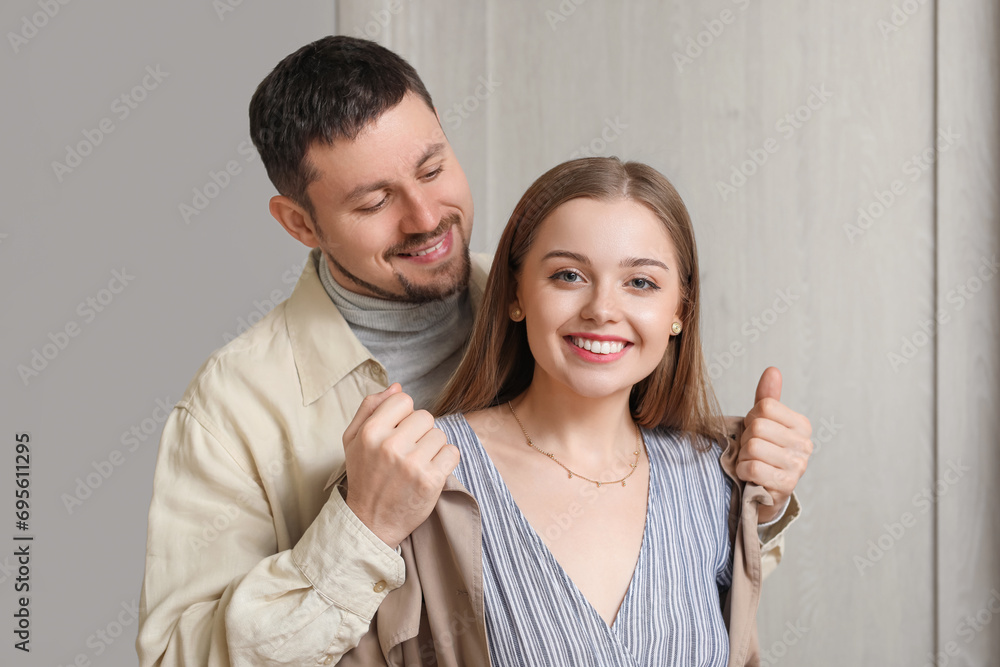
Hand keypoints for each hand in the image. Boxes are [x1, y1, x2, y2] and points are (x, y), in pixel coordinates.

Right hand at [341, 383, 460, 547]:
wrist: (371, 521)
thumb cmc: (364, 476)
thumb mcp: (353, 439)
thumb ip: (370, 408)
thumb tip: (397, 386)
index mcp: (371, 432)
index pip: (404, 400)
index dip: (404, 415)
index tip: (398, 432)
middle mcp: (391, 446)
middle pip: (425, 416)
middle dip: (420, 431)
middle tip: (408, 451)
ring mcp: (412, 464)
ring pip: (440, 434)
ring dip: (433, 447)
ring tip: (417, 463)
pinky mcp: (431, 481)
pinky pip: (452, 452)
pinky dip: (446, 461)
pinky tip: (430, 471)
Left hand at [736, 367, 812, 524]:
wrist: (765, 489)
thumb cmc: (764, 451)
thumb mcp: (764, 422)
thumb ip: (767, 397)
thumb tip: (772, 370)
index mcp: (801, 425)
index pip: (765, 406)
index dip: (751, 418)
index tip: (755, 431)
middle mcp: (805, 444)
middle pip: (757, 426)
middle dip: (746, 438)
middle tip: (751, 449)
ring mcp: (798, 466)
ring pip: (753, 447)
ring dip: (743, 456)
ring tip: (752, 461)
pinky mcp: (786, 485)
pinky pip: (752, 467)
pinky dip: (742, 470)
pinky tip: (749, 474)